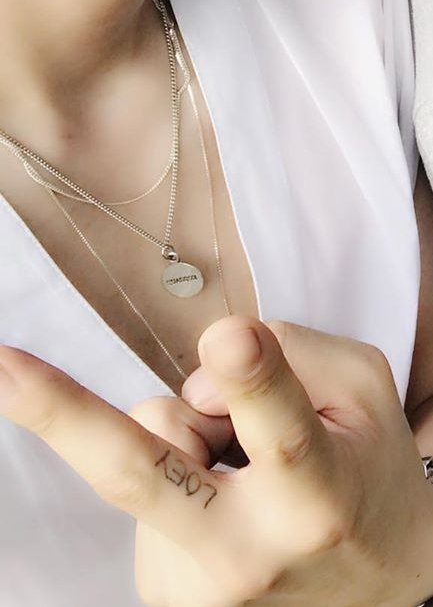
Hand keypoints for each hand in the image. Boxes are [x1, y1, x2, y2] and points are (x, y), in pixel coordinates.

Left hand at [0, 318, 431, 606]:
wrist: (380, 601)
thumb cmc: (366, 475)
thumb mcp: (364, 393)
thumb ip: (289, 353)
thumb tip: (196, 376)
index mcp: (317, 494)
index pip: (282, 426)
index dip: (252, 378)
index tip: (226, 340)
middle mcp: (250, 553)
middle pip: (139, 474)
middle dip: (60, 415)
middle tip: (2, 364)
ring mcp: (198, 593)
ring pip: (146, 447)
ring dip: (187, 437)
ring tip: (248, 475)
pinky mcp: (163, 601)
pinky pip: (143, 487)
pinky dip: (178, 475)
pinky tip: (226, 507)